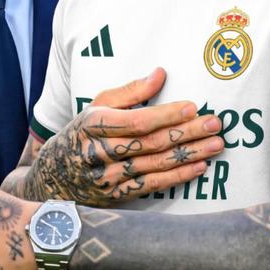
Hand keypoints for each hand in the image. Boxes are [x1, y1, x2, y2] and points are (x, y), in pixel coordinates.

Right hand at [34, 68, 223, 205]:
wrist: (54, 175)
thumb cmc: (83, 132)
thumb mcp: (97, 105)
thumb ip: (130, 91)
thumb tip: (161, 73)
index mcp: (96, 124)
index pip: (138, 121)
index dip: (167, 115)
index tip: (194, 106)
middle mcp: (101, 152)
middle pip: (152, 143)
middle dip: (187, 133)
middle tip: (215, 124)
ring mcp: (109, 177)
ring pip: (156, 165)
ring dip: (190, 155)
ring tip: (216, 145)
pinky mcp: (117, 196)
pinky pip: (153, 186)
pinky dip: (178, 177)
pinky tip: (199, 167)